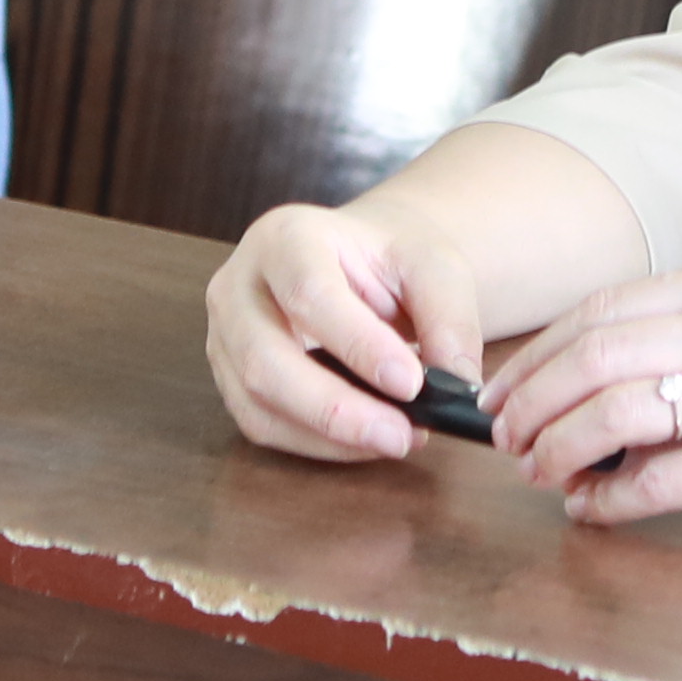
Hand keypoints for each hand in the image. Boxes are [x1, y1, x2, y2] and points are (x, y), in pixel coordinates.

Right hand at [210, 203, 489, 463]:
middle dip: (336, 408)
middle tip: (401, 435)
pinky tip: (363, 443)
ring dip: (327, 435)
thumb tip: (456, 384)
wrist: (358, 263)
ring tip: (394, 440)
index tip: (411, 384)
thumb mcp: (433, 265)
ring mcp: (225, 335)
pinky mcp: (230, 378)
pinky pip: (261, 424)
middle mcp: (239, 284)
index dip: (356, 344)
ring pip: (257, 401)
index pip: (310, 294)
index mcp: (286, 236)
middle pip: (266, 358)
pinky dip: (315, 444)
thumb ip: (448, 317)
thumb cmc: (390, 260)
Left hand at [485, 260, 681, 530]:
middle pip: (594, 358)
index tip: (504, 390)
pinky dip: (610, 502)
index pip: (604, 309)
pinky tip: (595, 510)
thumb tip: (597, 377)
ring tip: (542, 475)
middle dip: (531, 404)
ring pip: (614, 416)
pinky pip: (659, 484)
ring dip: (559, 451)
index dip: (538, 354)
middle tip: (506, 441)